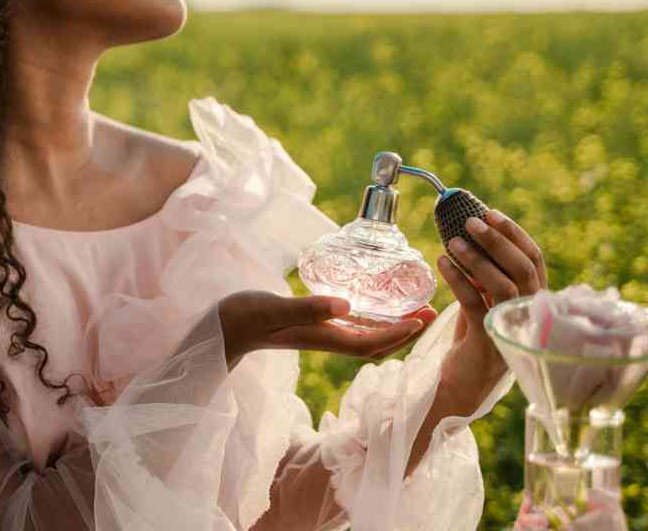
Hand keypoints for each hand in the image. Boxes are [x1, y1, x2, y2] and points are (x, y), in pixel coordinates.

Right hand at [216, 290, 436, 370]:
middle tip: (429, 313)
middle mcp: (324, 338)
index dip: (399, 334)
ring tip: (411, 308)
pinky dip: (369, 319)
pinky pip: (348, 326)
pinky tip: (371, 304)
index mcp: (321, 337)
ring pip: (364, 336)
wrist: (218, 329)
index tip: (422, 320)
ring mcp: (316, 333)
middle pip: (374, 343)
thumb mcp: (274, 308)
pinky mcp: (308, 325)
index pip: (370, 342)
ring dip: (391, 326)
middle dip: (404, 332)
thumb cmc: (242, 317)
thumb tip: (346, 306)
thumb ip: (307, 307)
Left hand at [436, 207, 547, 403]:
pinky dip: (458, 279)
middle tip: (471, 221)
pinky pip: (475, 303)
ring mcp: (511, 328)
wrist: (462, 384)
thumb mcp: (484, 301)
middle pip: (524, 269)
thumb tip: (470, 235)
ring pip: (502, 285)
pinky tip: (442, 262)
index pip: (535, 260)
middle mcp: (529, 314)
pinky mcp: (488, 341)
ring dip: (477, 258)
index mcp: (532, 300)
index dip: (515, 234)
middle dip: (498, 240)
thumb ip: (485, 276)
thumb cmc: (473, 339)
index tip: (491, 213)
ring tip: (453, 241)